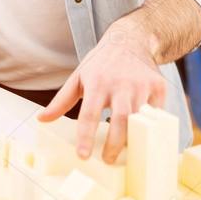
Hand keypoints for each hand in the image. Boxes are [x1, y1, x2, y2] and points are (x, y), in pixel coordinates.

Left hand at [38, 19, 166, 164]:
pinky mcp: (158, 86)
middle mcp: (120, 83)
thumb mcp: (79, 76)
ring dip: (132, 138)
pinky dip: (149, 126)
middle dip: (115, 144)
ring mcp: (142, 84)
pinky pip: (156, 113)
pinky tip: (140, 133)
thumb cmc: (102, 63)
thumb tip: (42, 119)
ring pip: (140, 119)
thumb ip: (61, 100)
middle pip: (121, 119)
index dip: (86, 136)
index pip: (89, 113)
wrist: (131, 40)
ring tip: (123, 150)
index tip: (83, 155)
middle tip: (107, 159)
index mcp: (97, 81)